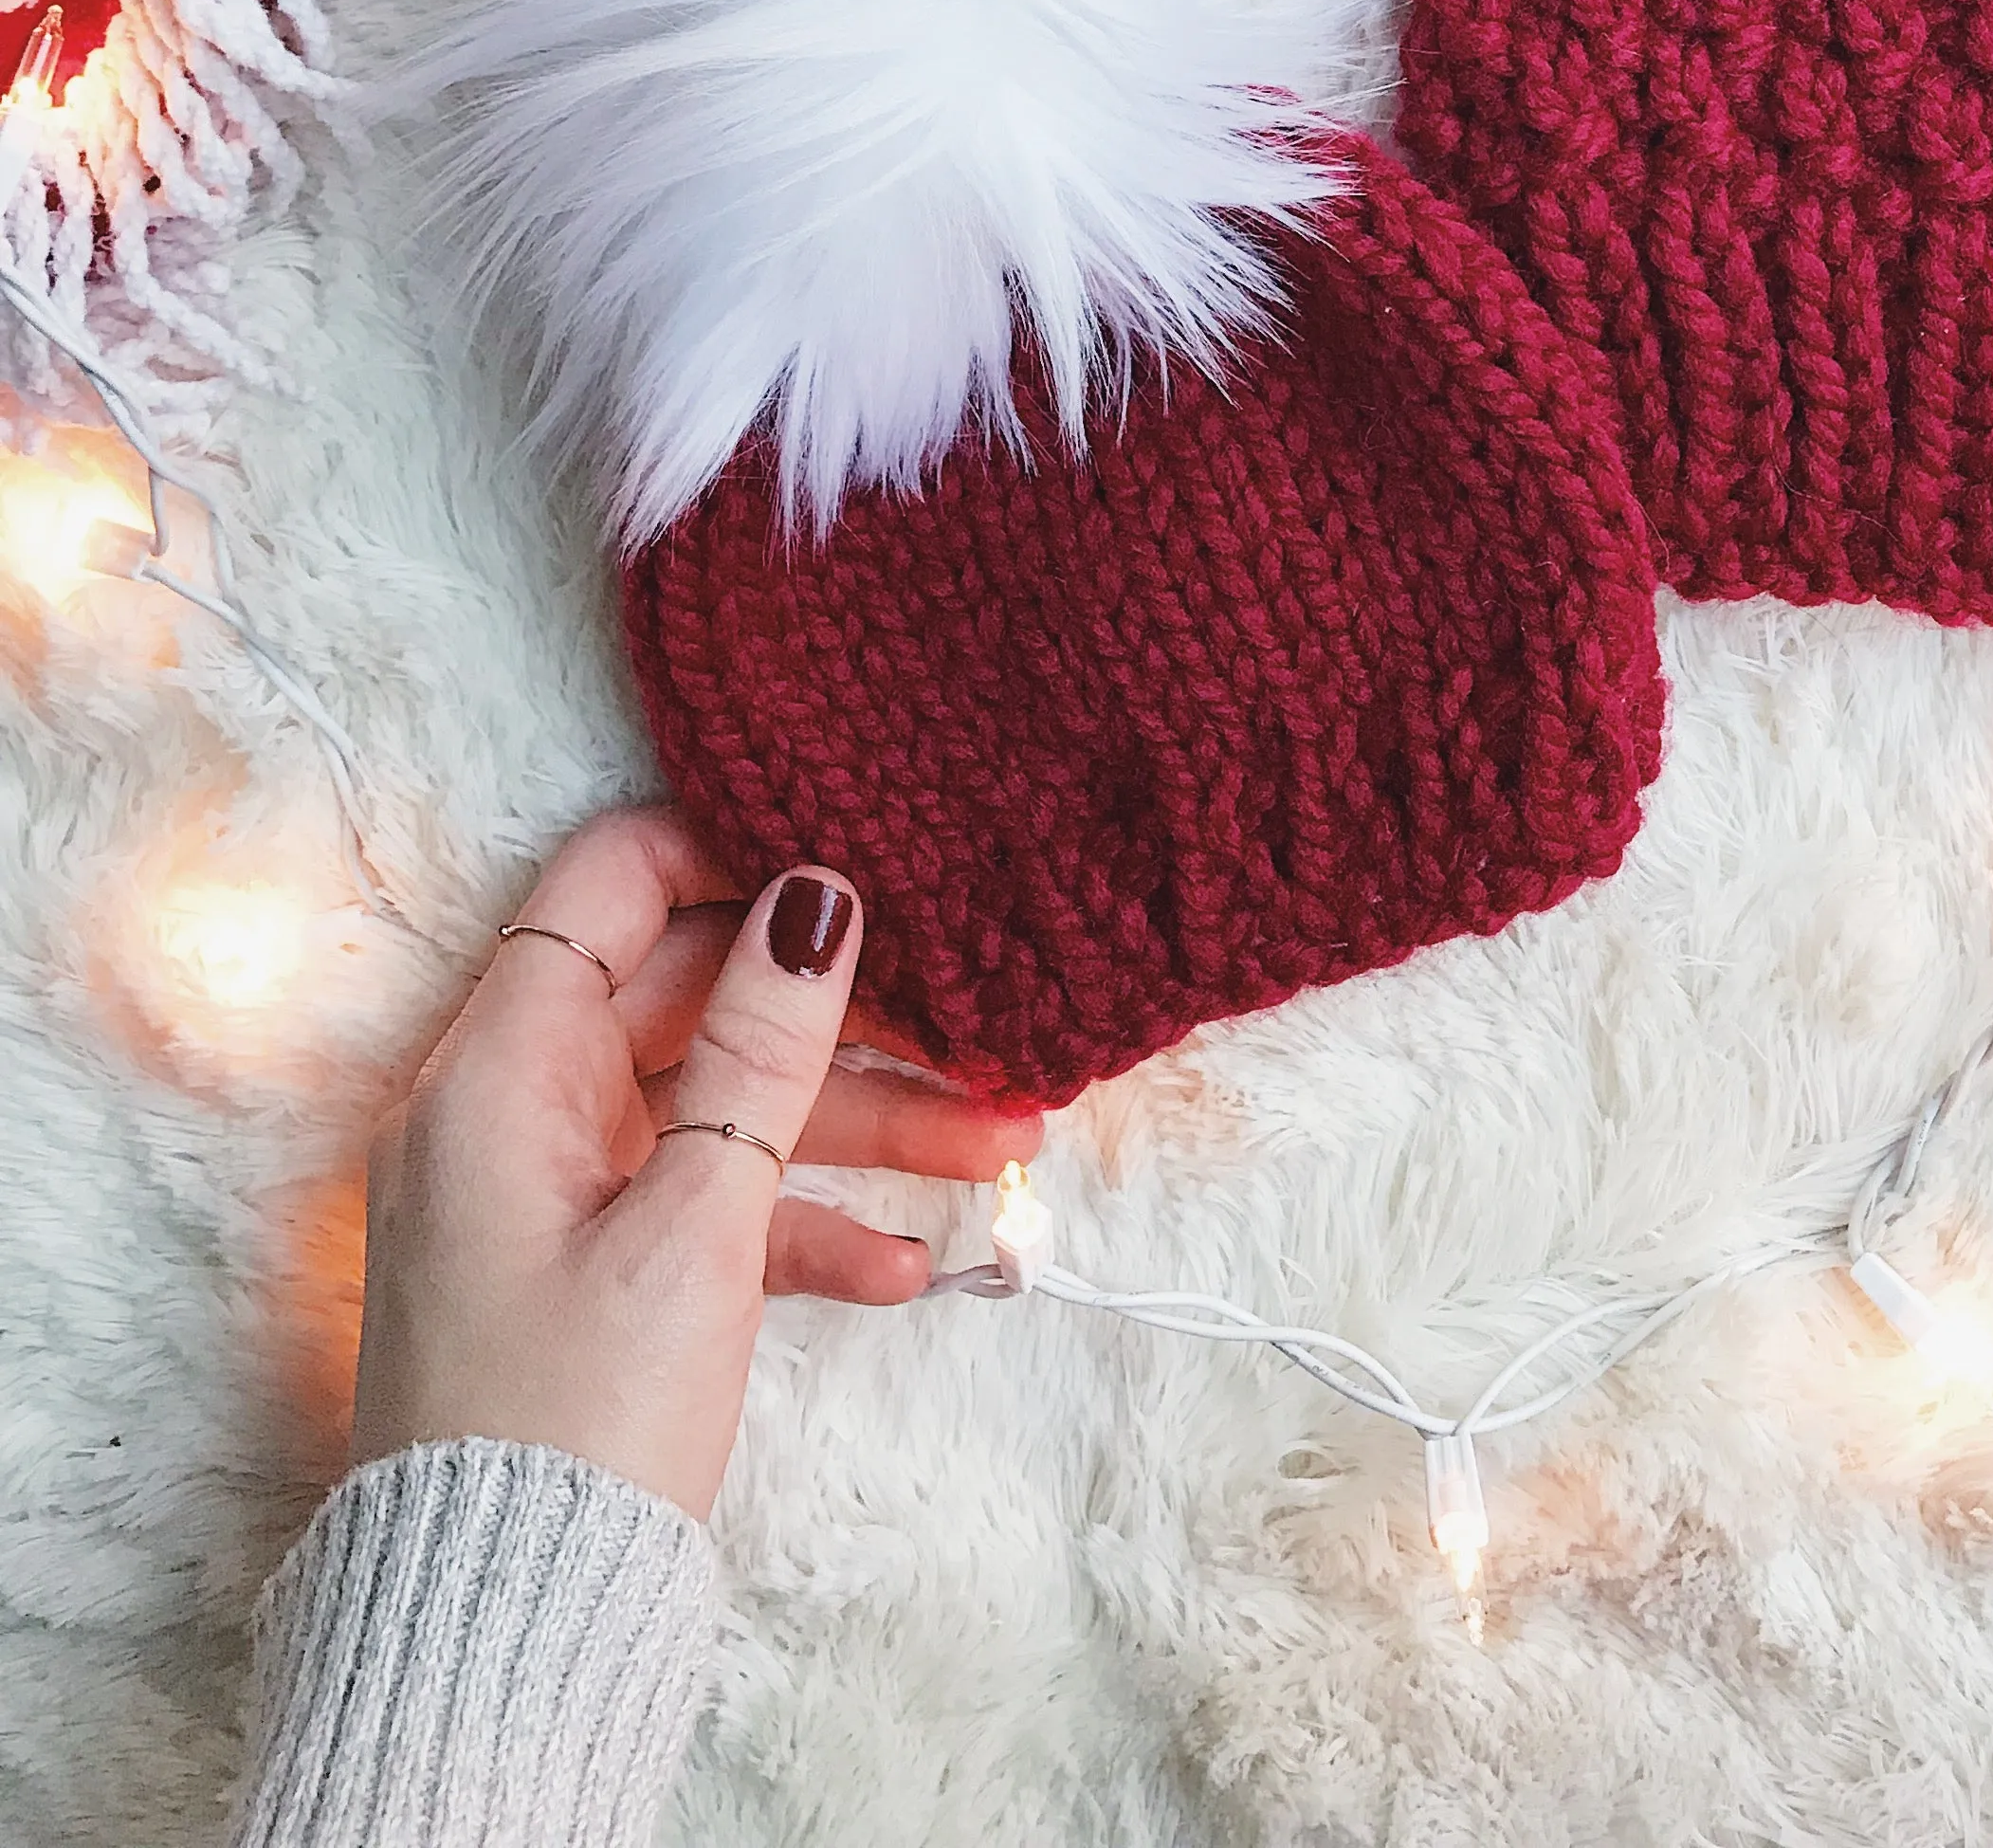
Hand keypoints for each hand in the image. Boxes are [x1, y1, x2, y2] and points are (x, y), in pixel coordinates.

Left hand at [351, 806, 1039, 1519]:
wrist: (502, 1635)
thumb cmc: (573, 1421)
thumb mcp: (693, 1223)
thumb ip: (764, 1050)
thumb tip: (816, 893)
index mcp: (497, 1072)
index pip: (611, 888)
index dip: (730, 852)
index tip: (858, 856)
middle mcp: (511, 1112)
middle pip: (690, 1001)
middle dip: (840, 1013)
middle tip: (975, 1017)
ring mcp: (548, 1196)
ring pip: (719, 1110)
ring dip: (857, 1126)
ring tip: (1001, 1146)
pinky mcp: (588, 1274)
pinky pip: (705, 1207)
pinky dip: (800, 1224)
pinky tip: (905, 1265)